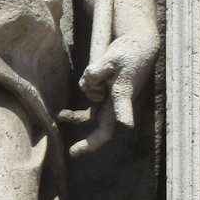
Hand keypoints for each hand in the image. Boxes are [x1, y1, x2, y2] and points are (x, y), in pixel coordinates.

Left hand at [69, 30, 157, 157]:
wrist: (139, 46)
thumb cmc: (128, 53)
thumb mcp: (112, 57)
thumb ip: (96, 71)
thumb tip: (85, 86)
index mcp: (124, 92)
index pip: (122, 105)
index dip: (124, 114)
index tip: (127, 124)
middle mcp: (118, 102)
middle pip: (106, 128)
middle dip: (91, 143)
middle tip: (73, 153)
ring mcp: (111, 101)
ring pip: (91, 116)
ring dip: (76, 118)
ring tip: (60, 116)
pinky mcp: (104, 97)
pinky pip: (88, 111)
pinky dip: (77, 114)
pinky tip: (62, 115)